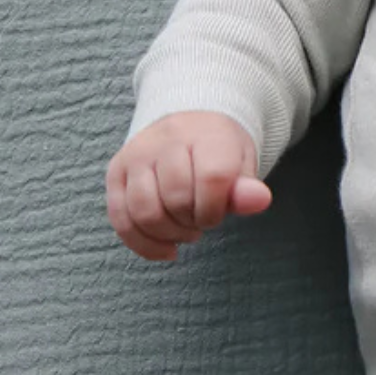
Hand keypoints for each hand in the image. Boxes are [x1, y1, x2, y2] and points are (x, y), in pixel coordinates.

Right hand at [105, 110, 270, 261]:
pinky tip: (166, 249)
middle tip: (203, 218)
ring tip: (186, 231)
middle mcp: (165, 140)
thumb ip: (247, 187)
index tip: (220, 212)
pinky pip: (121, 219)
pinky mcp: (116, 172)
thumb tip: (259, 200)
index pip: (211, 179)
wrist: (190, 124)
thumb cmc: (220, 152)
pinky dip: (144, 244)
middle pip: (176, 198)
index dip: (217, 208)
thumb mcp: (243, 165)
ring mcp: (136, 155)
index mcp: (205, 134)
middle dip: (194, 221)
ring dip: (169, 234)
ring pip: (144, 212)